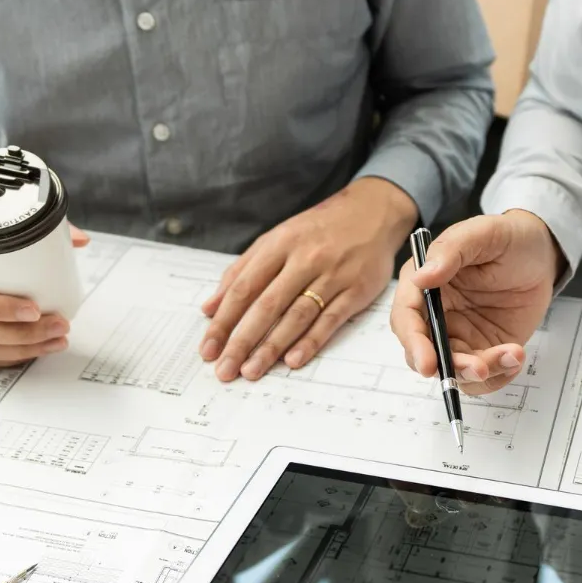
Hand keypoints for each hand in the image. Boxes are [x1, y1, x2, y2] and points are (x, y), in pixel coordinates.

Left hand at [200, 177, 417, 380]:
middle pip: (267, 306)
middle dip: (242, 341)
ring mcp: (332, 275)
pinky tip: (292, 360)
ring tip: (252, 370)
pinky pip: (330, 320)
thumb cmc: (318, 230)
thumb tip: (210, 307)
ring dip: (272, 347)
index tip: (208, 349)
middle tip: (225, 369)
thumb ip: (242, 271)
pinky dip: (311, 341)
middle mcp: (304, 259)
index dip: (223, 321)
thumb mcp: (276, 239)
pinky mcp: (356, 290)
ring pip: (296, 316)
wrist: (373, 212)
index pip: (243, 288)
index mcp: (279, 245)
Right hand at [389, 210, 561, 393]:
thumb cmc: (508, 238)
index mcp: (424, 284)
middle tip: (479, 368)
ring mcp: (458, 335)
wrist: (541, 255)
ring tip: (512, 354)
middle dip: (448, 366)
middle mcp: (435, 314)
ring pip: (454, 370)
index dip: (414, 342)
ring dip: (479, 372)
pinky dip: (498, 376)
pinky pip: (481, 377)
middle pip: (424, 353)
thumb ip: (451, 251)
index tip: (428, 362)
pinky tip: (515, 355)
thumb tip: (422, 277)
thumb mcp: (483, 234)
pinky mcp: (482, 350)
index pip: (406, 318)